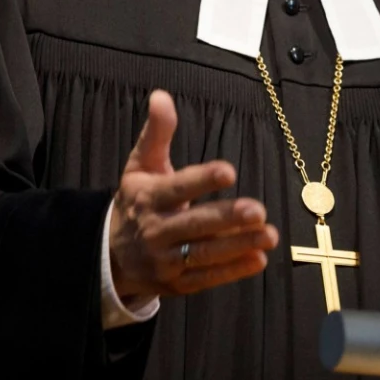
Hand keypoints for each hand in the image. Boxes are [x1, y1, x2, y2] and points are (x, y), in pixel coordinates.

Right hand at [108, 90, 278, 301]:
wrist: (109, 254)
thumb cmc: (136, 201)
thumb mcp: (140, 165)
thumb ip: (156, 133)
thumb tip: (161, 95)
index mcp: (148, 198)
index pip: (177, 188)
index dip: (201, 180)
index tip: (228, 171)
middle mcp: (156, 230)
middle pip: (194, 225)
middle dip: (226, 219)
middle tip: (258, 210)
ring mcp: (165, 260)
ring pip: (204, 254)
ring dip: (238, 246)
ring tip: (270, 235)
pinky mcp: (176, 283)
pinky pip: (206, 278)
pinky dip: (232, 271)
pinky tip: (258, 259)